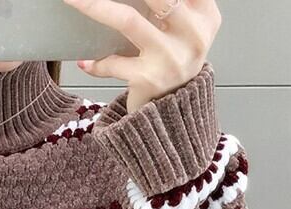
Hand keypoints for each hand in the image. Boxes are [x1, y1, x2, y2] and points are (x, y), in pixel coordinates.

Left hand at [63, 0, 220, 112]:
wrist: (174, 116)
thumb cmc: (172, 64)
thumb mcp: (184, 29)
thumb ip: (170, 5)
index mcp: (204, 13)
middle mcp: (192, 33)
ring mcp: (170, 57)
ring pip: (127, 20)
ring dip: (95, 7)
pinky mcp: (148, 79)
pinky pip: (113, 63)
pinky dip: (96, 63)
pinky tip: (86, 62)